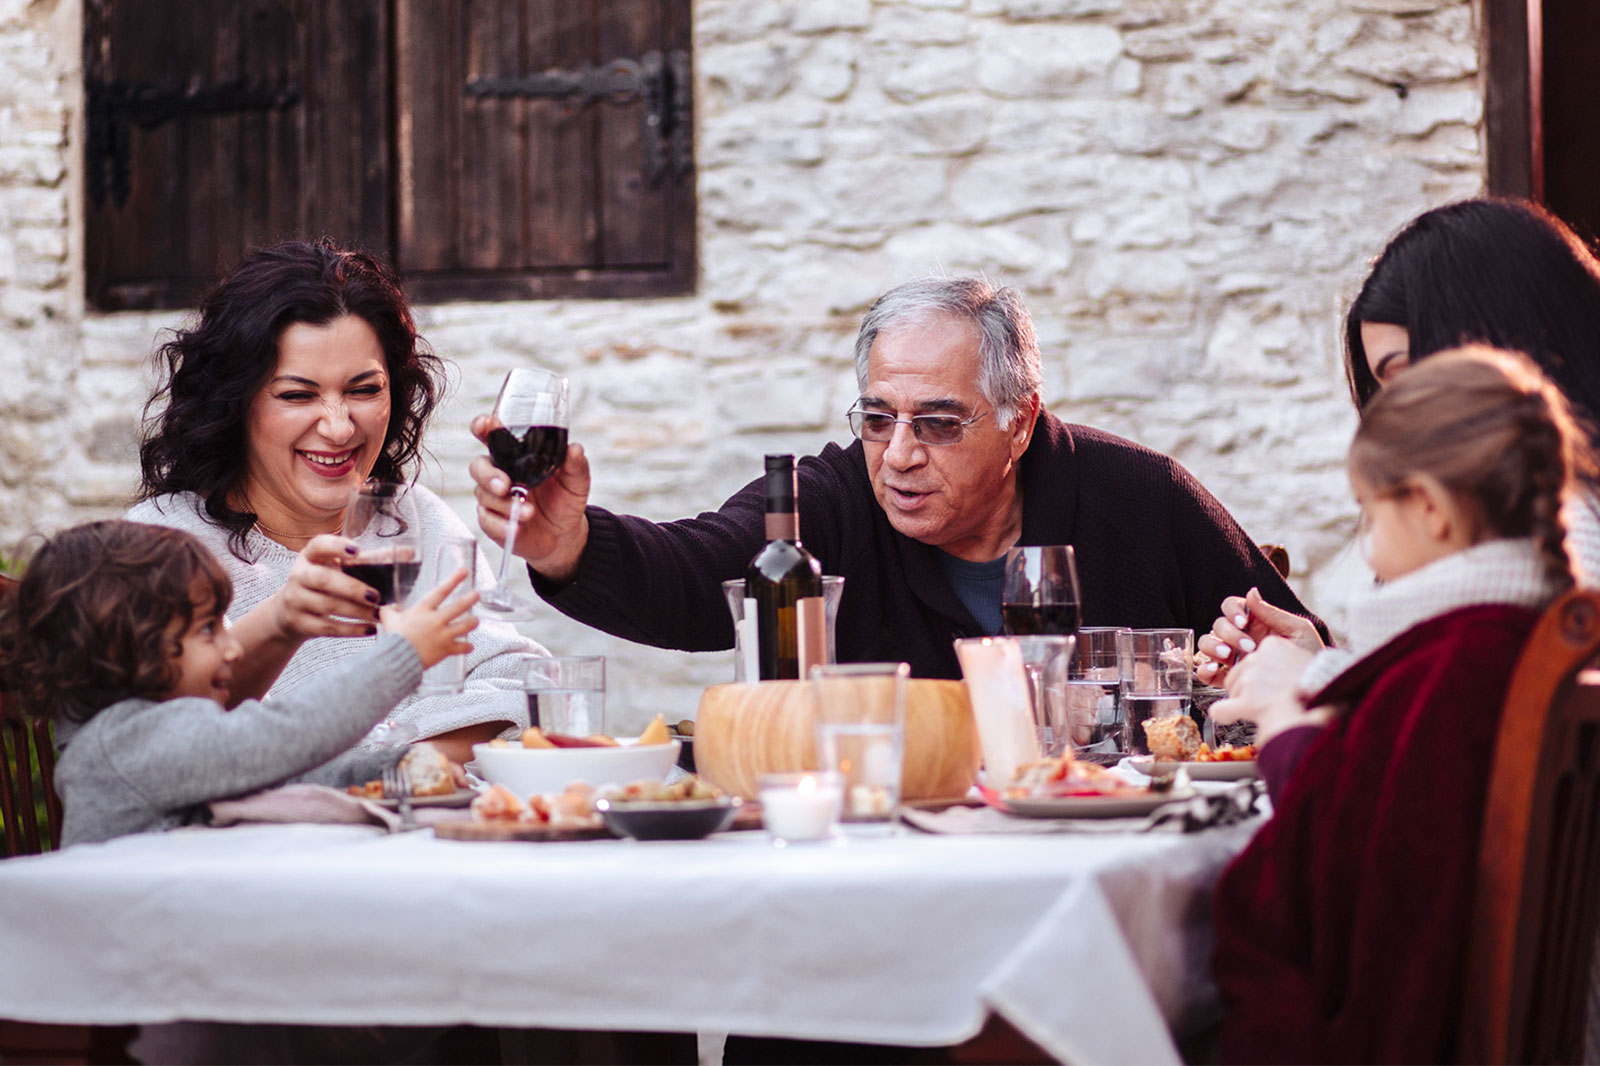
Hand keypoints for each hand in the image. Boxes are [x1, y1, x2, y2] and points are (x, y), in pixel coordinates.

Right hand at [265, 535, 381, 640]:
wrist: (289, 612)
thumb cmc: (323, 584)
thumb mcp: (335, 568)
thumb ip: (367, 561)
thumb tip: (408, 554)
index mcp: (310, 556)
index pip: (318, 545)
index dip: (336, 546)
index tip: (357, 550)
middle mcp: (299, 576)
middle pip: (322, 579)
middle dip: (351, 588)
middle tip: (376, 596)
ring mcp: (296, 600)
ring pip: (327, 606)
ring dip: (357, 611)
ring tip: (379, 614)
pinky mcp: (300, 623)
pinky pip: (327, 627)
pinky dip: (351, 630)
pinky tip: (370, 629)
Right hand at [380, 567, 479, 667]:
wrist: (395, 660)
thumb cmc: (393, 639)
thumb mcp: (388, 620)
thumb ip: (390, 611)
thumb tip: (389, 607)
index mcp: (423, 610)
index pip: (441, 591)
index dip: (454, 579)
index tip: (464, 571)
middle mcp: (436, 620)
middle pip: (459, 606)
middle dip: (471, 598)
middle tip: (477, 594)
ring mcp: (443, 635)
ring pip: (466, 626)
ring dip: (473, 622)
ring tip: (476, 620)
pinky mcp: (446, 650)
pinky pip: (462, 648)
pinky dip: (467, 647)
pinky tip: (470, 646)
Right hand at [470, 414, 591, 581]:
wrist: (565, 534)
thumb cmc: (565, 500)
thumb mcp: (575, 481)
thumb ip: (575, 464)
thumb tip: (575, 449)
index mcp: (516, 456)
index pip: (493, 436)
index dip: (483, 427)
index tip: (486, 425)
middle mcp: (500, 473)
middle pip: (478, 466)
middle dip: (487, 475)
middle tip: (504, 486)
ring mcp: (494, 497)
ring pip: (483, 495)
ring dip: (504, 504)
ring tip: (528, 513)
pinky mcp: (492, 520)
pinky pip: (487, 521)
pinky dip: (501, 525)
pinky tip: (515, 528)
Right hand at [1196, 586, 1323, 683]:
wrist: (1311, 689)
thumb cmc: (1309, 657)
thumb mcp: (1298, 630)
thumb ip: (1273, 613)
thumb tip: (1251, 592)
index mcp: (1255, 622)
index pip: (1231, 606)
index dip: (1232, 610)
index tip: (1243, 621)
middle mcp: (1240, 637)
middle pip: (1218, 625)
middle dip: (1229, 634)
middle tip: (1248, 646)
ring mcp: (1232, 657)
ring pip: (1207, 643)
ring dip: (1213, 647)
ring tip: (1228, 656)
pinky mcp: (1227, 678)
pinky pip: (1205, 671)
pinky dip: (1203, 668)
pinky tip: (1214, 669)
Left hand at [1208, 635, 1321, 744]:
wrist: (1329, 704)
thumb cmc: (1320, 682)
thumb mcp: (1304, 653)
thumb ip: (1280, 649)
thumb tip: (1255, 630)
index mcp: (1273, 645)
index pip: (1250, 658)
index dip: (1257, 673)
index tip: (1271, 683)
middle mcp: (1258, 659)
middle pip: (1236, 674)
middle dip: (1245, 688)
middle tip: (1270, 699)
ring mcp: (1251, 680)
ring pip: (1231, 692)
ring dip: (1243, 703)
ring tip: (1270, 710)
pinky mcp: (1248, 701)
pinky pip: (1220, 710)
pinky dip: (1224, 714)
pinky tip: (1229, 717)